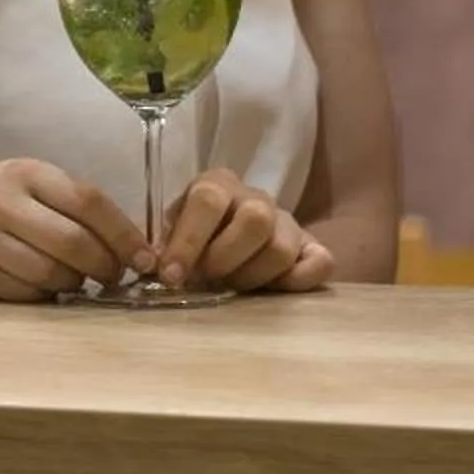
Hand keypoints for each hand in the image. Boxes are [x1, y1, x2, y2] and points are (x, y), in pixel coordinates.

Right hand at [0, 160, 146, 303]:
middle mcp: (2, 202)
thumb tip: (129, 244)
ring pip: (52, 274)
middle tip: (113, 276)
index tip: (145, 258)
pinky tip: (42, 284)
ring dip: (74, 284)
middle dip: (105, 267)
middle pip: (74, 243)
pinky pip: (26, 294)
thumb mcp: (25, 183)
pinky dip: (44, 294)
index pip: (89, 202)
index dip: (124, 235)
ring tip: (73, 279)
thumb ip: (70, 204)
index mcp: (26, 173)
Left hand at [155, 171, 334, 294]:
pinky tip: (273, 290)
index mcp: (216, 184)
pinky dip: (298, 281)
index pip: (207, 200)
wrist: (229, 236)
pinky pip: (321, 262)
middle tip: (208, 279)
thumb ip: (166, 244)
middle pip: (254, 220)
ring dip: (252, 277)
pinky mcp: (312, 247)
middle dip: (225, 258)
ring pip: (282, 248)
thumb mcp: (172, 231)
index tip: (171, 276)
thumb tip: (153, 264)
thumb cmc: (193, 237)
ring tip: (233, 287)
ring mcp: (288, 222)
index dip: (188, 240)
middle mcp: (256, 198)